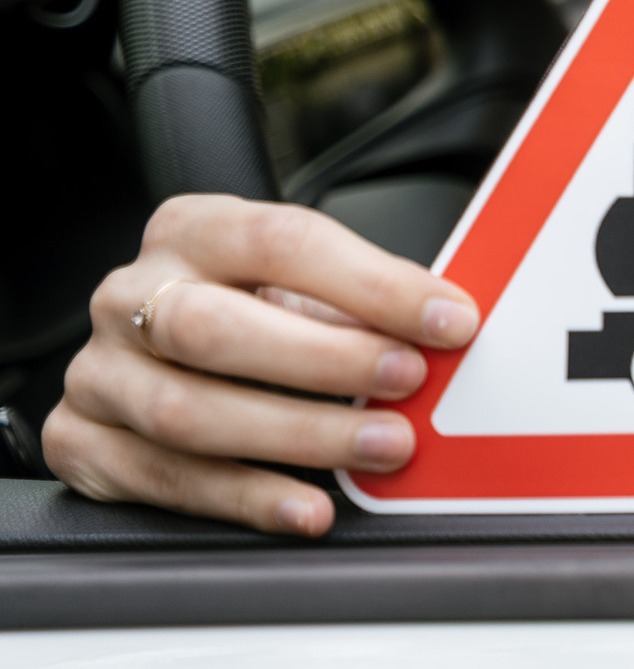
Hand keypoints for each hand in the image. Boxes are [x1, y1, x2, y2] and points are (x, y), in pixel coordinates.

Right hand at [43, 194, 479, 536]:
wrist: (151, 349)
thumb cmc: (246, 307)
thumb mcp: (298, 284)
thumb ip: (359, 300)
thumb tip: (448, 328)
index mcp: (192, 231)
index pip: (282, 242)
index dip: (372, 283)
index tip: (447, 318)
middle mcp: (129, 295)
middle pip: (215, 329)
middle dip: (325, 360)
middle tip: (408, 382)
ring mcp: (99, 371)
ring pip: (188, 412)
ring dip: (298, 437)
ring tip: (381, 448)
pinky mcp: (80, 443)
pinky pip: (165, 479)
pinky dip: (246, 498)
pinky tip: (308, 507)